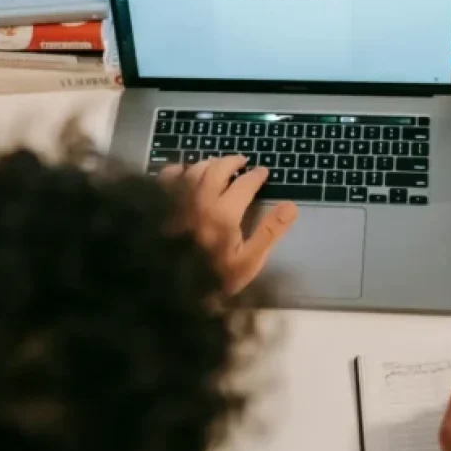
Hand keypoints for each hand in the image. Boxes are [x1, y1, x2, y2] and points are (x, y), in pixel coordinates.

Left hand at [161, 156, 297, 293]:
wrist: (171, 289)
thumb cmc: (214, 278)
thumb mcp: (249, 261)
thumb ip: (270, 232)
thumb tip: (291, 206)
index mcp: (224, 212)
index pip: (244, 183)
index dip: (256, 175)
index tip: (263, 172)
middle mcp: (200, 200)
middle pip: (217, 169)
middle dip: (232, 162)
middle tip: (241, 161)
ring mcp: (176, 201)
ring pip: (194, 170)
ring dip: (209, 163)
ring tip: (217, 164)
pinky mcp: (160, 206)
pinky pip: (167, 178)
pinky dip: (177, 169)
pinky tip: (183, 170)